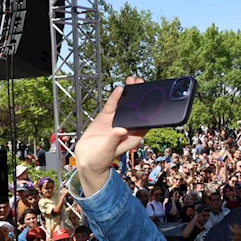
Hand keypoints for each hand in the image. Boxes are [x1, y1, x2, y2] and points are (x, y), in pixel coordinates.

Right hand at [74, 77, 148, 195]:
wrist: (86, 159)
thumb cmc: (101, 159)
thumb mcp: (108, 150)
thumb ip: (114, 139)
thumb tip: (121, 130)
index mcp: (133, 136)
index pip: (145, 121)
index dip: (150, 110)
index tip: (154, 99)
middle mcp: (127, 126)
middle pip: (136, 110)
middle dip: (140, 97)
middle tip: (142, 84)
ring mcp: (116, 121)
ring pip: (125, 105)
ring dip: (129, 94)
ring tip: (133, 81)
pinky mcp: (106, 118)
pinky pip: (112, 106)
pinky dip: (116, 97)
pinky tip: (120, 89)